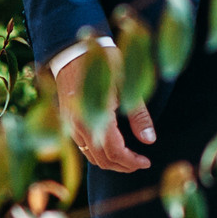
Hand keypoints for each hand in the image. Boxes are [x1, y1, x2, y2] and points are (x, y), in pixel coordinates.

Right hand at [51, 41, 155, 174]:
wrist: (73, 51)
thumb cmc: (104, 63)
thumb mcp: (127, 84)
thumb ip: (139, 114)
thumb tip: (149, 140)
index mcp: (96, 116)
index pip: (115, 152)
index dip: (132, 162)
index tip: (147, 162)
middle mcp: (79, 125)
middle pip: (102, 159)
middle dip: (123, 166)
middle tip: (141, 163)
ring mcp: (70, 126)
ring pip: (90, 156)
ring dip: (111, 162)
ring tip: (130, 159)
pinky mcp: (67, 123)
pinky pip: (82, 147)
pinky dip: (99, 153)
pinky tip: (113, 148)